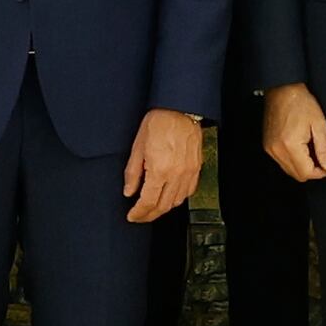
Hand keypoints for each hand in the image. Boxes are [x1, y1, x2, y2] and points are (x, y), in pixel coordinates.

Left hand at [123, 108, 204, 222]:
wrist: (179, 109)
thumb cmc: (158, 122)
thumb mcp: (138, 147)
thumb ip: (133, 173)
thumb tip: (129, 192)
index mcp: (159, 170)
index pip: (148, 202)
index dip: (139, 213)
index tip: (132, 216)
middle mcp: (176, 174)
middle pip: (163, 206)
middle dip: (149, 215)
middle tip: (140, 216)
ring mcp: (189, 172)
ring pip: (177, 201)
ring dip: (164, 208)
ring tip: (153, 207)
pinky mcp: (196, 168)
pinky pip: (189, 191)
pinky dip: (178, 198)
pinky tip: (170, 196)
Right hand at [261, 83, 325, 183]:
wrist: (282, 89)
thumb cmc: (301, 102)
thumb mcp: (319, 124)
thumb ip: (324, 148)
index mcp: (290, 145)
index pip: (306, 173)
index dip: (320, 172)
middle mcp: (277, 150)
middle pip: (297, 175)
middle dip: (312, 171)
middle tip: (322, 158)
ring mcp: (270, 149)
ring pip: (289, 170)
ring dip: (302, 166)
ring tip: (311, 149)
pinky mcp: (268, 146)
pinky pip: (282, 162)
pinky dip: (293, 160)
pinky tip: (301, 147)